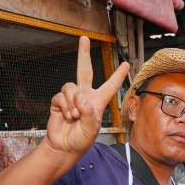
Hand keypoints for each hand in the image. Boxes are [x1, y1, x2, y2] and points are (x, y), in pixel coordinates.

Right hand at [46, 36, 129, 155]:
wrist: (64, 146)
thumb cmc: (81, 140)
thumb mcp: (91, 130)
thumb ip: (90, 114)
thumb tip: (82, 100)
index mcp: (98, 102)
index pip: (110, 86)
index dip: (118, 75)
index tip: (126, 64)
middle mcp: (85, 96)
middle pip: (84, 70)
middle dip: (83, 54)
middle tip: (83, 38)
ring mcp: (71, 98)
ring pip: (70, 86)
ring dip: (73, 102)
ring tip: (75, 116)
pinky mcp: (59, 102)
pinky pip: (61, 96)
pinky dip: (65, 107)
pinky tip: (68, 117)